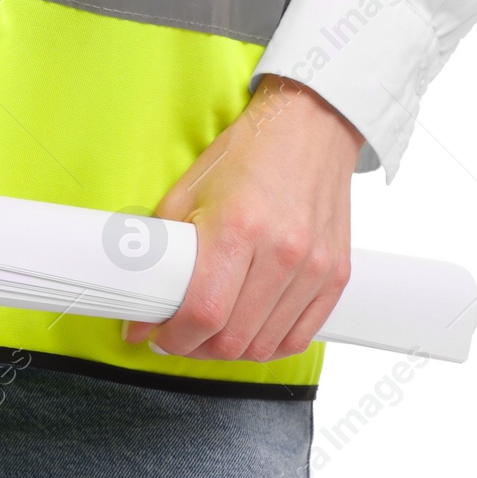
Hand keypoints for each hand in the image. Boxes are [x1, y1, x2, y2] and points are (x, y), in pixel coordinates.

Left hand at [125, 76, 363, 362]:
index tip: (157, 334)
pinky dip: (269, 344)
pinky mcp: (336, 275)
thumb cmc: (245, 156)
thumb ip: (162, 249)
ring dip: (230, 350)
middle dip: (196, 347)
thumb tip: (140, 301)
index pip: (203, 312)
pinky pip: (300, 336)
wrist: (309, 128)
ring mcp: (314, 266)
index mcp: (238, 228)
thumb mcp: (187, 191)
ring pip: (264, 345)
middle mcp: (282, 251)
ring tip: (211, 332)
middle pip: (233, 338)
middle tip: (179, 335)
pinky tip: (248, 329)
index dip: (173, 336)